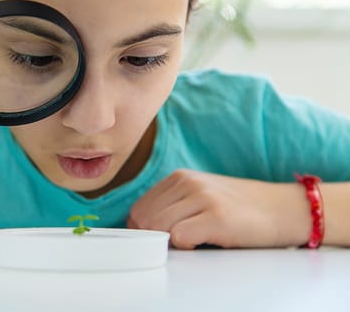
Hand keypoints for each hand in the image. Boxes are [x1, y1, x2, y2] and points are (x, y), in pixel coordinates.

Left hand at [127, 169, 311, 248]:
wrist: (283, 208)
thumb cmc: (239, 209)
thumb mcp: (200, 196)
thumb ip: (172, 205)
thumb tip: (140, 228)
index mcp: (180, 177)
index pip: (139, 207)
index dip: (142, 229)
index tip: (158, 240)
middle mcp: (188, 182)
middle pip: (144, 218)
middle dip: (152, 237)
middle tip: (175, 245)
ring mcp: (203, 197)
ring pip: (157, 226)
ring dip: (168, 242)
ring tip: (191, 242)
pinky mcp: (217, 217)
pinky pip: (179, 236)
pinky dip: (184, 246)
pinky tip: (201, 243)